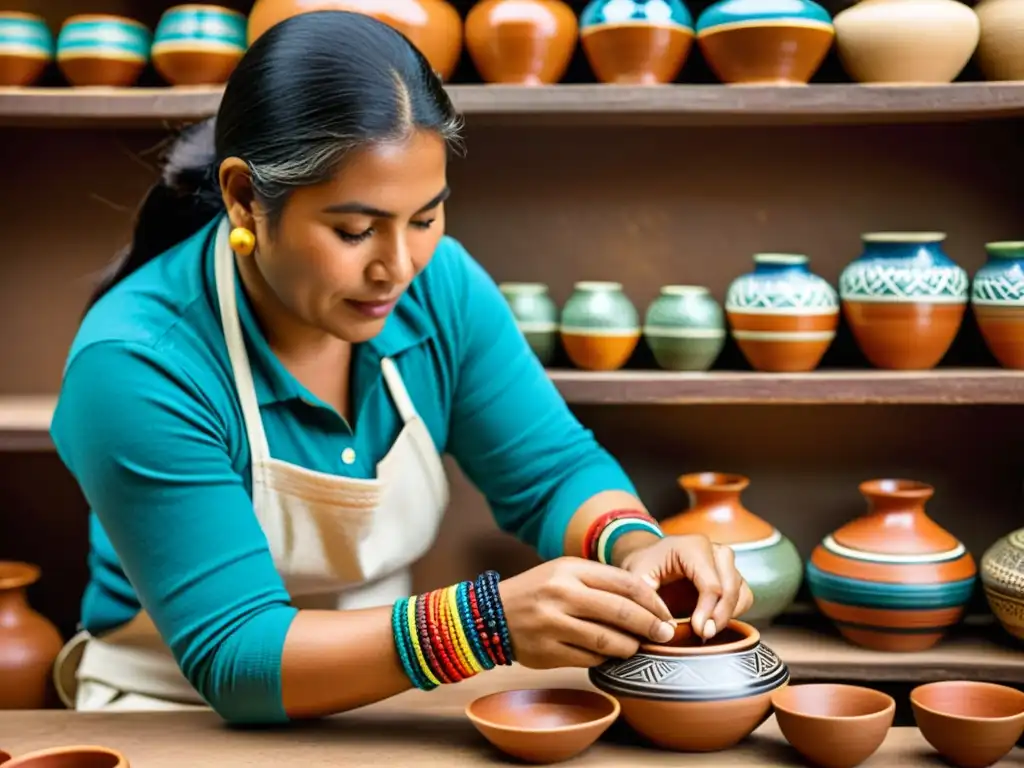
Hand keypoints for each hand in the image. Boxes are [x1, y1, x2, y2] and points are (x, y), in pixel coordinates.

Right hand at [498, 557, 674, 669]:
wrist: (490, 614)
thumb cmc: (539, 591)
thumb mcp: (566, 572)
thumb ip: (601, 582)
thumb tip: (647, 603)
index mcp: (570, 569)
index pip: (625, 583)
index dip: (653, 600)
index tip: (667, 614)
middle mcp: (561, 594)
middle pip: (621, 612)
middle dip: (650, 626)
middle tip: (666, 635)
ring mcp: (552, 624)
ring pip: (607, 640)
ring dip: (630, 646)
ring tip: (637, 646)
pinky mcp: (547, 652)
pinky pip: (589, 659)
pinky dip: (605, 658)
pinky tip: (610, 654)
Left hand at [618, 535, 753, 640]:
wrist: (651, 558)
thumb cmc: (645, 566)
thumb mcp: (637, 577)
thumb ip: (647, 598)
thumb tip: (669, 626)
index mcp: (692, 546)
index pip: (711, 583)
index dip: (706, 611)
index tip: (698, 631)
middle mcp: (715, 550)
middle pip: (730, 588)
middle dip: (720, 616)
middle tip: (704, 635)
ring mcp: (726, 561)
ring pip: (741, 592)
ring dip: (728, 615)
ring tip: (706, 630)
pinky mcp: (732, 574)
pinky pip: (745, 597)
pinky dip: (734, 612)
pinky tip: (713, 622)